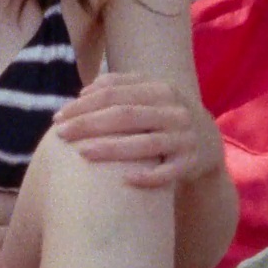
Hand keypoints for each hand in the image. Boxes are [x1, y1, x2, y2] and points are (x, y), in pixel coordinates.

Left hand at [51, 72, 223, 188]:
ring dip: (111, 149)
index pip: (115, 93)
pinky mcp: (191, 163)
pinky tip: (125, 181)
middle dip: (89, 124)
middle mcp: (175, 111)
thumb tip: (85, 91)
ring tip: (82, 153)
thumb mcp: (150, 94)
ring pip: (145, 144)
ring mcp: (184, 137)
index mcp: (161, 89)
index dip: (84, 104)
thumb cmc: (164, 116)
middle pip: (125, 115)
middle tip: (60, 134)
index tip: (58, 116)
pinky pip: (168, 172)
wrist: (208, 141)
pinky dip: (148, 176)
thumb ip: (121, 86)